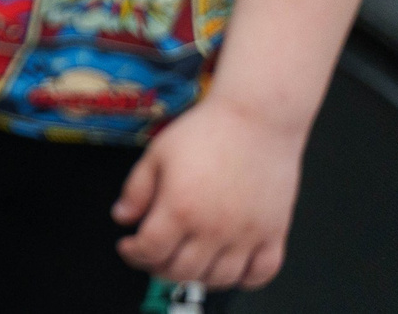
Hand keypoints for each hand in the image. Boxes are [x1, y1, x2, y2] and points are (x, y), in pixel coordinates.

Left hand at [113, 96, 304, 289]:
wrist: (256, 118)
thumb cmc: (207, 131)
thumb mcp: (157, 154)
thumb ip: (136, 190)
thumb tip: (122, 217)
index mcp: (181, 207)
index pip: (151, 250)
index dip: (133, 254)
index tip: (128, 247)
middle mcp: (214, 228)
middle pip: (182, 271)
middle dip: (159, 268)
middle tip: (153, 256)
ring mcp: (247, 234)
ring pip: (219, 278)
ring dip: (197, 277)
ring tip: (186, 261)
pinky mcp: (275, 233)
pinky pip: (262, 273)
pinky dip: (245, 279)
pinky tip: (230, 268)